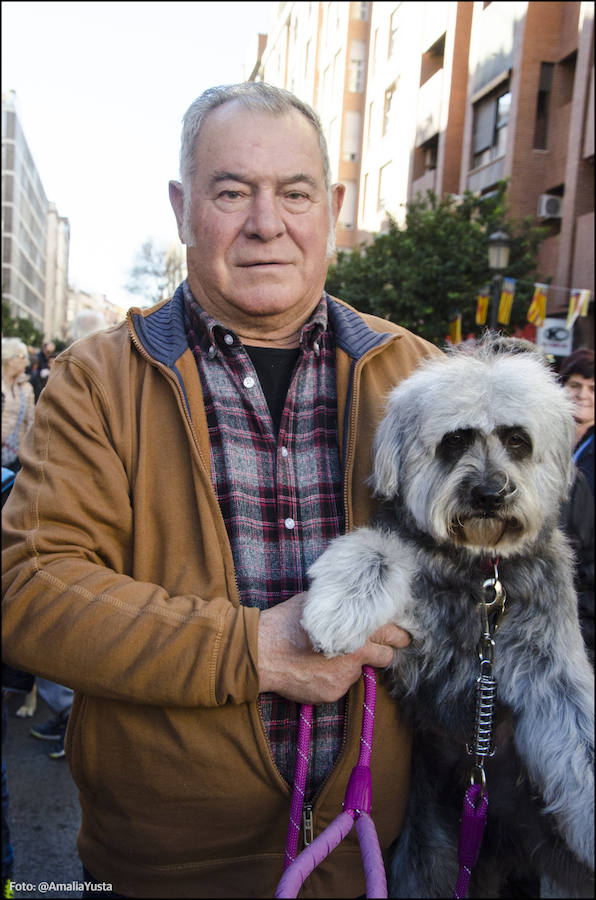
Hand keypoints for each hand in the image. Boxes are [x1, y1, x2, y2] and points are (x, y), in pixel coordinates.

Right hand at [257, 592, 409, 703]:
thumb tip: (351, 601)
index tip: (402, 634)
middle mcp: (356, 655)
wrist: (262, 652)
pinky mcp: (332, 693)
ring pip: (358, 671)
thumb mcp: (316, 603)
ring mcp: (345, 678)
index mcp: (356, 630)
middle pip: (387, 657)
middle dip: (385, 652)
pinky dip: (332, 677)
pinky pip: (339, 684)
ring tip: (327, 656)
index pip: (392, 633)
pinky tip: (313, 668)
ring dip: (351, 664)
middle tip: (379, 647)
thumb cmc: (286, 622)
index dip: (398, 633)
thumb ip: (340, 606)